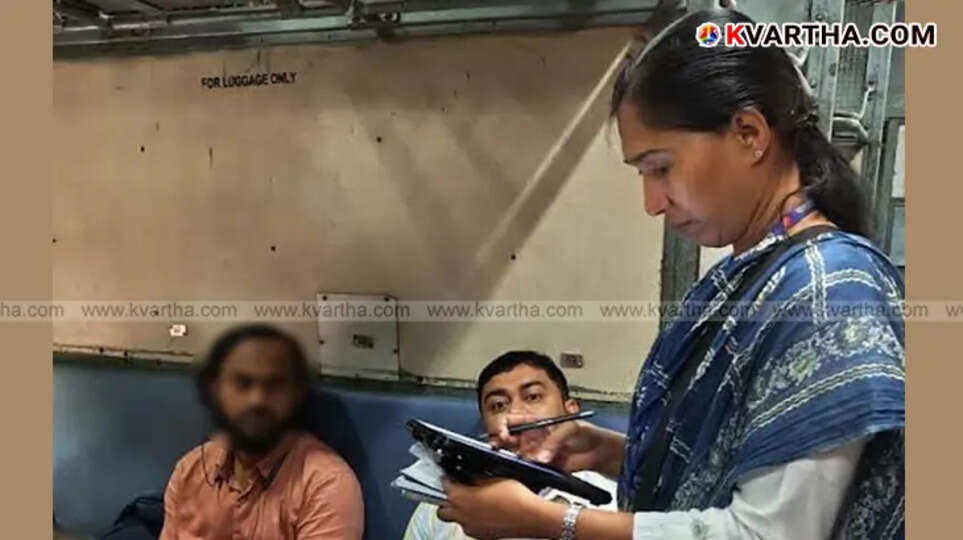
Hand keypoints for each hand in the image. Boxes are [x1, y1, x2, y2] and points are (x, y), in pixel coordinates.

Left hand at [437, 477, 554, 539]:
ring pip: (457, 521)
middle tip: (457, 492)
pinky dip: (474, 521)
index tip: (452, 477)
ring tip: (474, 503)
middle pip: (442, 510)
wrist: (531, 517)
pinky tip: (486, 513)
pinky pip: (471, 528)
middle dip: (447, 501)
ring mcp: (471, 529)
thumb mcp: (493, 477)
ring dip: (461, 512)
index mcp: (460, 498)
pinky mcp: (482, 537)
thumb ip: (476, 478)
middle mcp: (462, 516)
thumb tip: (471, 477)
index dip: (448, 479)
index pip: (444, 485)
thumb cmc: (515, 497)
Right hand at [490, 413, 606, 472]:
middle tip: (504, 446)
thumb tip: (541, 455)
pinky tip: (529, 467)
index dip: (506, 426)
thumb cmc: (586, 433)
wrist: (599, 452)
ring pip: (519, 455)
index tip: (504, 432)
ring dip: (516, 457)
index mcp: (537, 422)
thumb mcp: (570, 428)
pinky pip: (532, 469)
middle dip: (505, 442)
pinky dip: (528, 469)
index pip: (515, 421)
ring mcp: (538, 452)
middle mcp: (534, 438)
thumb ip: (554, 440)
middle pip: (512, 439)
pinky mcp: (544, 467)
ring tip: (519, 457)